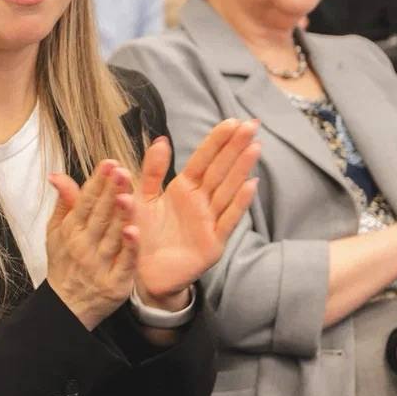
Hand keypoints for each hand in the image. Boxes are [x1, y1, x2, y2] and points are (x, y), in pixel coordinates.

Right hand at [46, 160, 139, 329]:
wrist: (67, 306)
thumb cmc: (64, 264)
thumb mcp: (56, 233)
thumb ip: (63, 203)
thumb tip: (57, 175)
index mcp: (71, 230)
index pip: (85, 201)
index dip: (97, 182)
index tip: (109, 163)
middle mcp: (84, 245)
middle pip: (100, 215)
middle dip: (110, 191)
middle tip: (121, 170)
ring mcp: (99, 265)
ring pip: (112, 236)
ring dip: (119, 215)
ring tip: (127, 194)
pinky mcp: (115, 283)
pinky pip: (123, 263)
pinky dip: (129, 248)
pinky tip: (134, 231)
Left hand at [134, 120, 260, 306]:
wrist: (142, 275)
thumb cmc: (143, 235)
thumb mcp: (141, 199)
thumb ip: (152, 171)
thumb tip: (161, 139)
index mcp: (183, 189)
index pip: (203, 159)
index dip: (217, 141)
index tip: (232, 120)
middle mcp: (200, 202)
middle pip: (221, 170)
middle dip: (235, 147)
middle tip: (252, 124)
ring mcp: (209, 221)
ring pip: (228, 190)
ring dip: (242, 169)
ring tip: (255, 147)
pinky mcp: (213, 243)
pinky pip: (227, 220)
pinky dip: (239, 203)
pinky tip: (252, 184)